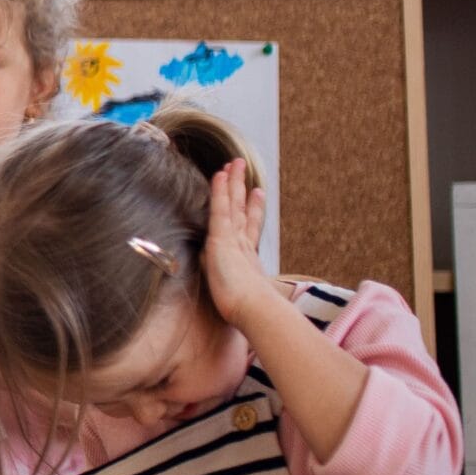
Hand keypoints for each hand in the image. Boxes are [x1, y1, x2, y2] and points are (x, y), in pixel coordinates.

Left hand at [200, 158, 272, 325]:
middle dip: (242, 188)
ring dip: (232, 182)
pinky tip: (219, 175)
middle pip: (241, 209)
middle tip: (243, 168)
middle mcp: (242, 244)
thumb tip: (248, 300)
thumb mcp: (244, 297)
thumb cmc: (249, 311)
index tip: (256, 192)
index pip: (248, 226)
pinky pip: (220, 209)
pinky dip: (219, 191)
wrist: (255, 310)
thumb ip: (245, 291)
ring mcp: (233, 239)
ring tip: (234, 163)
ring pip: (231, 203)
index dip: (252, 208)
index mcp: (247, 257)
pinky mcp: (222, 239)